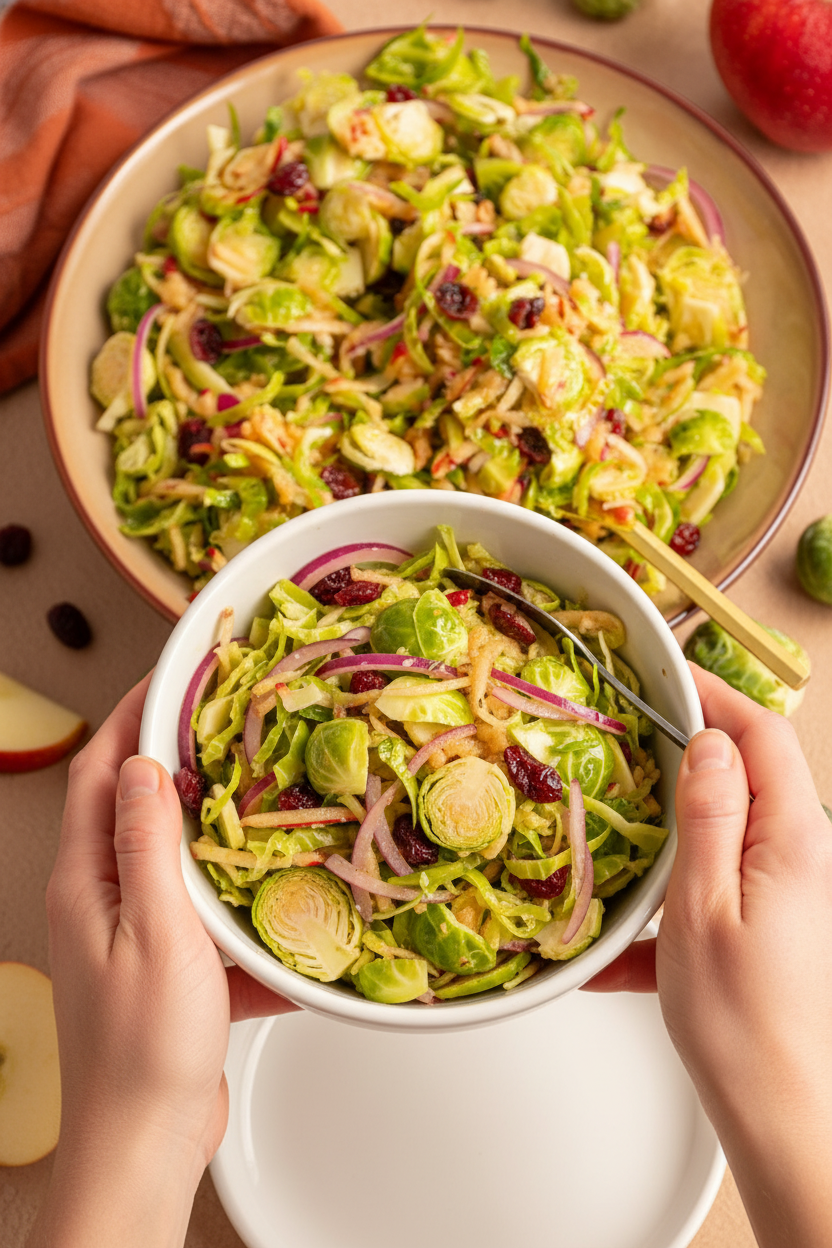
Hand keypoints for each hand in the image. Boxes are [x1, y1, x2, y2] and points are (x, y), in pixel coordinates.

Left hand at [28, 674, 297, 1247]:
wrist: (145, 1144)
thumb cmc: (142, 1049)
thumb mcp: (155, 932)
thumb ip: (147, 846)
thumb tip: (143, 767)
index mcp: (87, 880)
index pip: (101, 771)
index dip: (133, 716)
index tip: (172, 674)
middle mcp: (103, 899)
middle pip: (136, 805)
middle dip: (178, 757)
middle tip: (227, 719)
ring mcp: (135, 934)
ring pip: (178, 857)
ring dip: (218, 827)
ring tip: (266, 797)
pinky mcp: (169, 968)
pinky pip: (208, 915)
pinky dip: (243, 905)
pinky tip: (287, 908)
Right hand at [585, 664, 831, 1247]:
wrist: (778, 1114)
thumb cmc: (742, 1023)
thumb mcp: (703, 906)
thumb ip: (709, 816)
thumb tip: (706, 743)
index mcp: (793, 839)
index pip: (760, 734)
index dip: (713, 695)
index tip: (665, 674)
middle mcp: (800, 856)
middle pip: (747, 773)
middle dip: (687, 751)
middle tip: (627, 742)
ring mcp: (785, 890)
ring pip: (725, 827)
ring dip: (672, 825)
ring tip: (617, 832)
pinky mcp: (765, 922)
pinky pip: (714, 883)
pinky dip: (671, 897)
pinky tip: (625, 946)